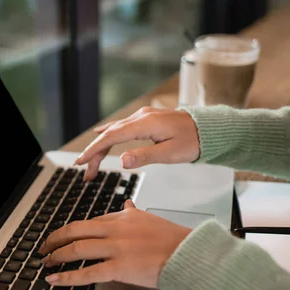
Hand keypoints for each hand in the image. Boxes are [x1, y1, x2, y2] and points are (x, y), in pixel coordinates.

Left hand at [38, 200, 190, 287]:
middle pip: (76, 231)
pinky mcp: (119, 268)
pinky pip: (87, 273)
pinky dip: (67, 277)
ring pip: (77, 249)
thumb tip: (126, 204)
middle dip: (55, 239)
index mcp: (121, 218)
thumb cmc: (172, 239)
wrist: (188, 253)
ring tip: (46, 262)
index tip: (61, 237)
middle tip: (44, 247)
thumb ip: (132, 212)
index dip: (70, 231)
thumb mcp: (149, 218)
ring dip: (57, 256)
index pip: (88, 222)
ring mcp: (116, 248)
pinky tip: (54, 280)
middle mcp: (115, 230)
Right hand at [76, 106, 199, 180]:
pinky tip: (100, 135)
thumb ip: (144, 156)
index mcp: (145, 124)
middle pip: (109, 134)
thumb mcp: (170, 154)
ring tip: (92, 165)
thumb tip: (122, 161)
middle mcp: (141, 116)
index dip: (93, 150)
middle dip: (94, 154)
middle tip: (86, 173)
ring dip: (101, 148)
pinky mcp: (146, 119)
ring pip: (114, 131)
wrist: (209, 129)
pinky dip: (109, 136)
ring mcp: (143, 116)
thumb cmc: (194, 141)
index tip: (80, 162)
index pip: (111, 137)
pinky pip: (122, 127)